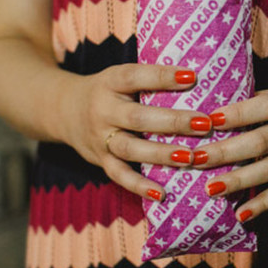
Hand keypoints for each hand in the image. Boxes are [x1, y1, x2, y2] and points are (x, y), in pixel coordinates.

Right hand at [56, 64, 213, 200]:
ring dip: (161, 154)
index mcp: (110, 82)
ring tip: (190, 157)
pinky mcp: (100, 160)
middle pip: (137, 117)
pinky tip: (162, 193)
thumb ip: (151, 78)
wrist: (63, 110)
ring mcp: (100, 138)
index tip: (193, 77)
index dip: (162, 76)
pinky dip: (139, 186)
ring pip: (129, 148)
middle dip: (172, 121)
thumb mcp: (121, 76)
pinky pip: (119, 175)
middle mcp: (103, 110)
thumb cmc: (110, 91)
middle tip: (204, 123)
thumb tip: (200, 74)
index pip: (135, 76)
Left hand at [191, 84, 267, 220]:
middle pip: (261, 142)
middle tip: (196, 158)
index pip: (264, 107)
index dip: (238, 114)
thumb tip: (211, 113)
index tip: (209, 120)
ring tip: (210, 189)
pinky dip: (262, 204)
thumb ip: (255, 103)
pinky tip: (240, 214)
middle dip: (227, 151)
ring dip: (238, 181)